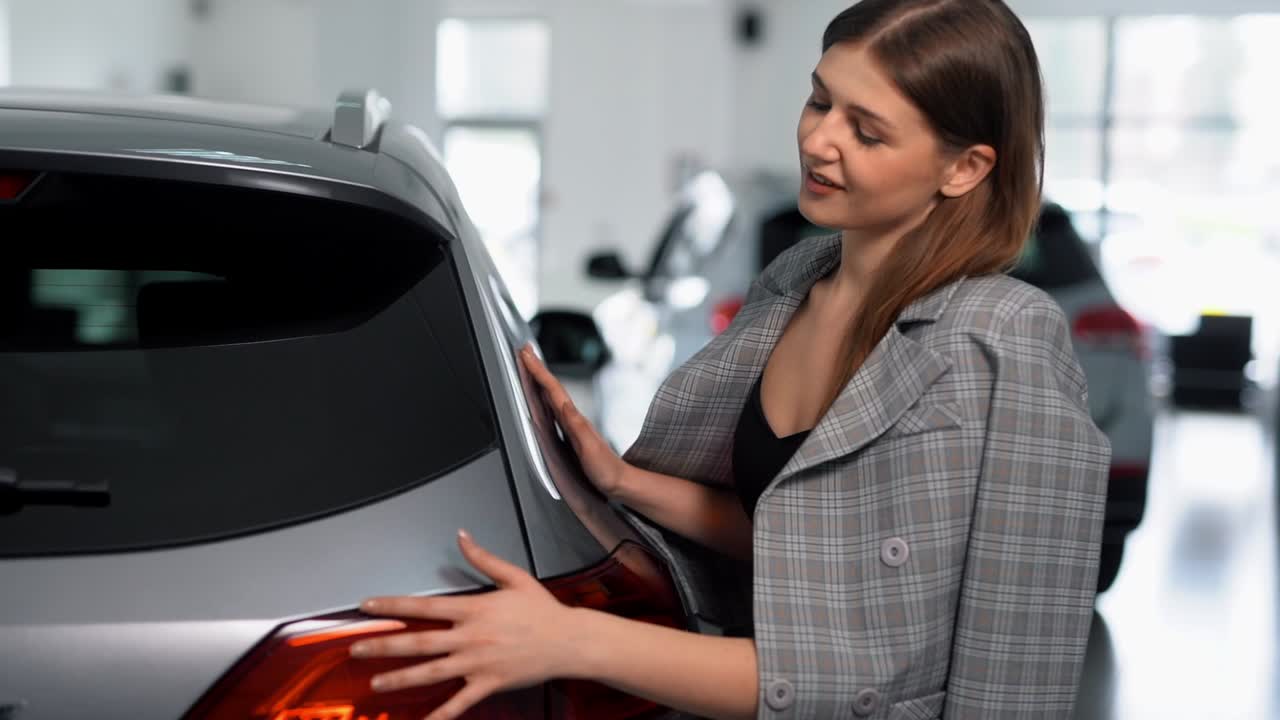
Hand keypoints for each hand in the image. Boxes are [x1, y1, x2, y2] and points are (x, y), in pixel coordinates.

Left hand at [352, 530, 583, 719]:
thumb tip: (462, 536)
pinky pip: (459, 703)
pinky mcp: (488, 684)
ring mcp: (477, 663)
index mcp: (474, 609)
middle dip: (383, 645)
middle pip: (418, 642)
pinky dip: (439, 715)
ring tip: (375, 683)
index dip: (392, 605)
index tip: (367, 606)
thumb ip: (483, 558)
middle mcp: (470, 637)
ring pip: (431, 672)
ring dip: (401, 678)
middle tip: (355, 650)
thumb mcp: (513, 577)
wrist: (569, 641)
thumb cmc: (542, 610)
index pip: (424, 606)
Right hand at [519, 343, 628, 496]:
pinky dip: (545, 398)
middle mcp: (573, 419)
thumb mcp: (590, 447)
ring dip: (540, 381)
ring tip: (530, 367)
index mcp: (574, 419)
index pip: (553, 390)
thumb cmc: (605, 469)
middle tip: (525, 351)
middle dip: (537, 369)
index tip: (527, 355)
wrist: (620, 482)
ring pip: (552, 396)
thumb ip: (576, 425)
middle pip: (551, 388)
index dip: (539, 372)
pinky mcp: (571, 435)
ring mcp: (572, 426)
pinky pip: (554, 410)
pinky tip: (543, 397)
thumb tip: (563, 403)